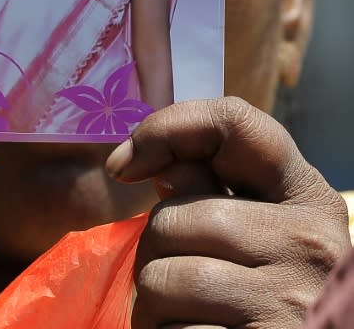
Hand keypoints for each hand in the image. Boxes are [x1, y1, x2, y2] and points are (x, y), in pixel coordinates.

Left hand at [106, 97, 350, 328]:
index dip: (166, 128)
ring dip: (151, 300)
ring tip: (180, 310)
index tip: (121, 165)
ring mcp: (290, 300)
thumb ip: (212, 192)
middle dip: (154, 246)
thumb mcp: (259, 234)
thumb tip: (156, 166)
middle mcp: (310, 242)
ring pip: (162, 278)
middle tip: (174, 270)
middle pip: (176, 215)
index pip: (235, 122)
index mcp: (309, 198)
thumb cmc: (274, 298)